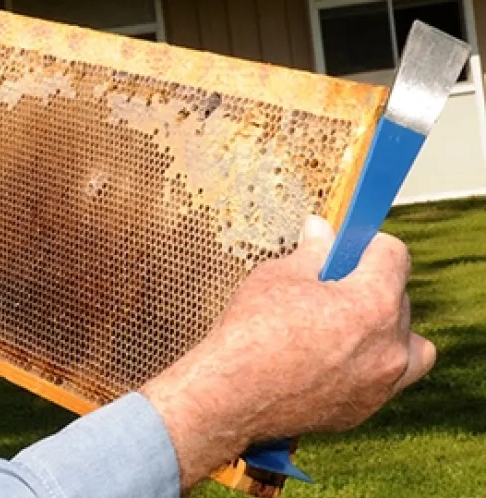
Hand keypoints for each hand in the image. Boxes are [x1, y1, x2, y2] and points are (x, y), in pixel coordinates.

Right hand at [140, 216, 435, 488]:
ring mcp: (381, 384)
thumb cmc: (251, 330)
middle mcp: (390, 346)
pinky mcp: (364, 410)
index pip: (394, 255)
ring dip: (387, 331)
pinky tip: (328, 359)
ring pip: (408, 346)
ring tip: (347, 327)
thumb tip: (320, 229)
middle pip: (400, 299)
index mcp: (374, 302)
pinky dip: (366, 366)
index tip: (349, 248)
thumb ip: (311, 253)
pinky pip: (383, 380)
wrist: (230, 395)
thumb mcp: (278, 276)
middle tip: (331, 287)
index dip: (368, 245)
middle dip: (370, 287)